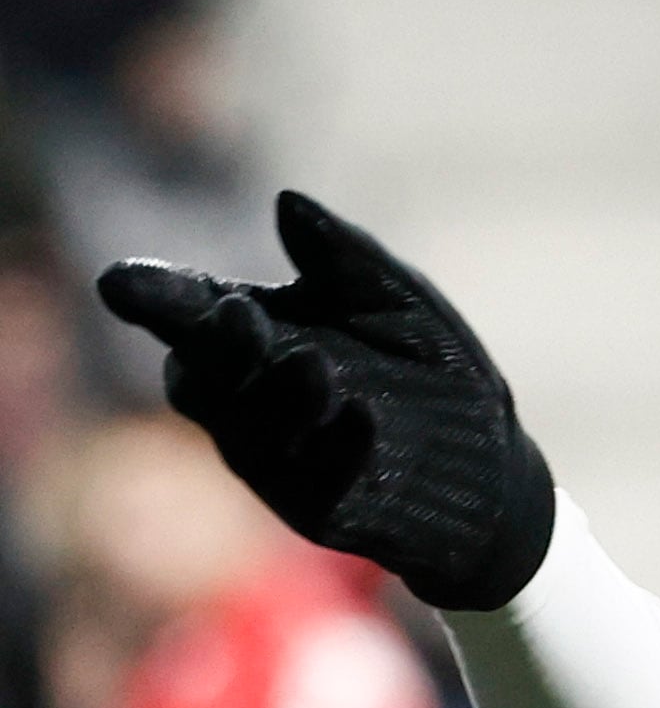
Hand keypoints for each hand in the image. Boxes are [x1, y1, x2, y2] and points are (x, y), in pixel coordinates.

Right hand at [95, 191, 556, 612]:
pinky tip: (360, 418)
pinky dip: (335, 446)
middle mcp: (248, 397)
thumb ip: (346, 257)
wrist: (490, 466)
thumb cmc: (430, 371)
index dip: (153, 298)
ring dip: (275, 395)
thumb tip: (287, 202)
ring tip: (314, 363)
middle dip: (212, 345)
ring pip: (247, 430)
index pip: (189, 313)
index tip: (121, 281)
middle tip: (235, 314)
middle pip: (200, 375)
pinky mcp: (319, 505)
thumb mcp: (400, 302)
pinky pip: (314, 478)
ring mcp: (278, 456)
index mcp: (256, 335)